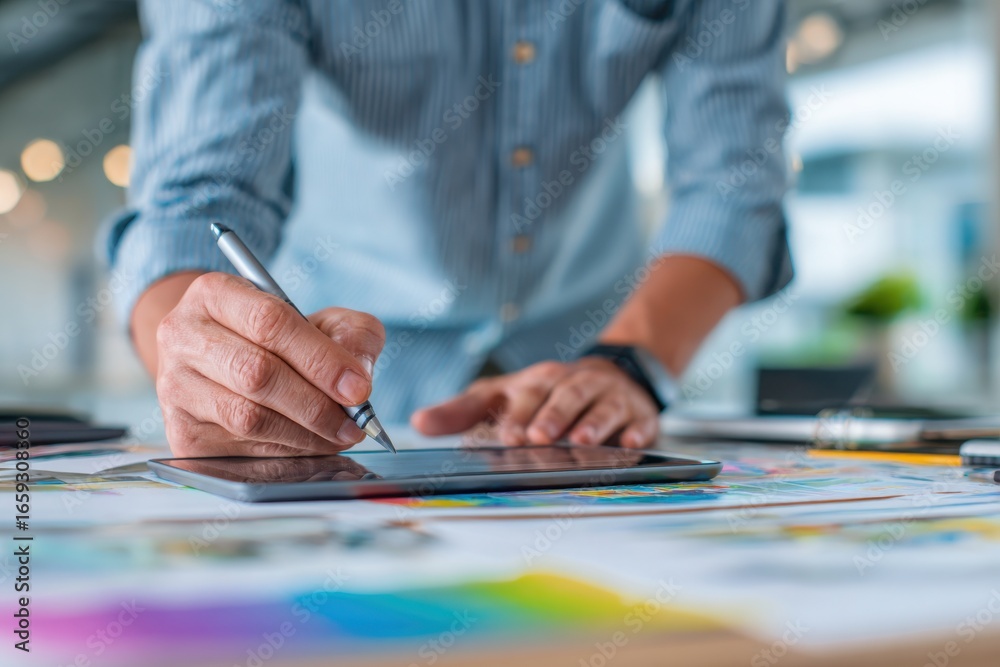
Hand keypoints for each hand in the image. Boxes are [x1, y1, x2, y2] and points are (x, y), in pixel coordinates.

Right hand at [153, 272, 384, 456]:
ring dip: (304, 433)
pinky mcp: (179, 431)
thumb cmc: (279, 340)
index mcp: (214, 293)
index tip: (358, 388)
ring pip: (246, 416)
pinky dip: (283, 451)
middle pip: (256, 373)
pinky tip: (307, 444)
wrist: (223, 362)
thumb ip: (352, 335)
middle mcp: (183, 335)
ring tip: (338, 434)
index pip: (270, 322)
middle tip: (354, 421)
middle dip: (316, 403)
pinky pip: (238, 448)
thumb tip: (357, 376)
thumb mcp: (322, 320)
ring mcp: (174, 385)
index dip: (321, 359)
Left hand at [411, 358, 659, 447]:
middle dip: (553, 417)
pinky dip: (637, 431)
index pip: (527, 395)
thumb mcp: (502, 396)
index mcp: (539, 382)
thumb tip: (418, 423)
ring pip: (601, 407)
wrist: (610, 374)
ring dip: (592, 424)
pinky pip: (640, 421)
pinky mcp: (636, 414)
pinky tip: (633, 443)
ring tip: (583, 442)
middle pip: (564, 397)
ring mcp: (608, 398)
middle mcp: (574, 385)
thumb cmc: (544, 394)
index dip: (518, 414)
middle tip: (540, 438)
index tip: (508, 435)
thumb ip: (461, 411)